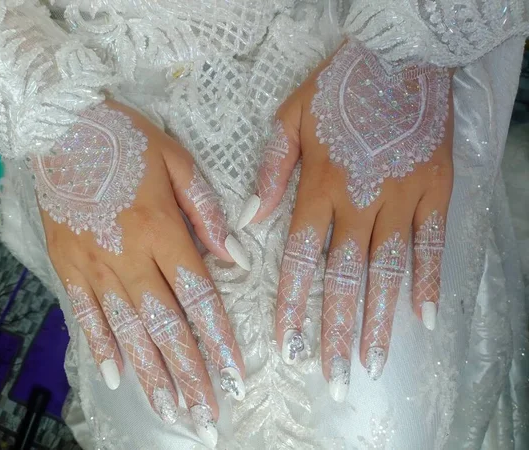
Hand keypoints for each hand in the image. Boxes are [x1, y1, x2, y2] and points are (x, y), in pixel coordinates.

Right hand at [33, 100, 249, 447]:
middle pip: (165, 324)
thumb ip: (207, 211)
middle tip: (206, 416)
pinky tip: (115, 377)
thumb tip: (235, 257)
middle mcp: (129, 256)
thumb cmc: (127, 141)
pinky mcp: (67, 265)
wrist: (62, 126)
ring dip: (150, 373)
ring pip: (127, 329)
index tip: (236, 377)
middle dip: (189, 374)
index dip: (219, 339)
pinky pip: (84, 314)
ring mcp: (94, 264)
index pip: (198, 296)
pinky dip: (100, 346)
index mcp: (162, 230)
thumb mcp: (177, 161)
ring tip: (170, 410)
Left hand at [238, 40, 452, 401]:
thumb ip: (271, 172)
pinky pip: (433, 244)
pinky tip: (424, 318)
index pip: (300, 259)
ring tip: (373, 362)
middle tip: (333, 377)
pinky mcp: (434, 191)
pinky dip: (429, 281)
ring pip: (387, 271)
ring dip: (380, 320)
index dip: (293, 305)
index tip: (287, 345)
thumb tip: (251, 219)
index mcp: (318, 188)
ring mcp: (400, 200)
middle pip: (344, 278)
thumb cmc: (338, 87)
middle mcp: (358, 203)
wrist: (398, 56)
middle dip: (336, 331)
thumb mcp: (289, 119)